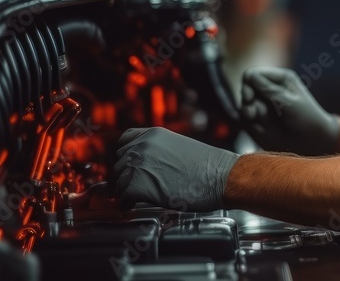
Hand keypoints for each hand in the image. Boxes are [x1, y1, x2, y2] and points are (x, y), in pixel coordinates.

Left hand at [113, 127, 238, 211]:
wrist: (221, 177)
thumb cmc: (210, 167)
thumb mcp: (180, 148)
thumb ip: (160, 152)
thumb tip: (150, 167)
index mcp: (154, 134)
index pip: (125, 140)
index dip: (124, 155)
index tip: (125, 165)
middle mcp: (142, 145)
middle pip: (118, 161)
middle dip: (121, 175)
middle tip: (125, 187)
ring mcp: (138, 164)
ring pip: (118, 179)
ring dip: (122, 190)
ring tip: (128, 199)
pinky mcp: (137, 185)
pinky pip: (122, 195)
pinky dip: (125, 203)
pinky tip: (130, 206)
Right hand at [239, 67, 339, 155]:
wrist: (313, 142)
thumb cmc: (306, 119)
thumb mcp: (288, 102)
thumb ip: (268, 89)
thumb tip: (249, 75)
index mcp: (281, 79)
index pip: (253, 74)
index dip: (247, 85)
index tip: (249, 98)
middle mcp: (271, 89)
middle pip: (245, 89)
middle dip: (246, 101)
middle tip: (252, 114)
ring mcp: (266, 104)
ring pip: (245, 104)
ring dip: (249, 113)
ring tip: (260, 123)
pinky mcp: (262, 119)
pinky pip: (247, 118)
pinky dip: (251, 123)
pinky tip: (262, 130)